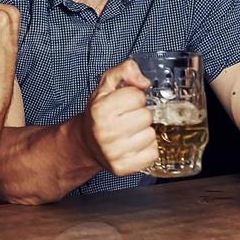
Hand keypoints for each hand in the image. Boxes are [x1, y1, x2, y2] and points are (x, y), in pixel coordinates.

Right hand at [77, 60, 156, 176]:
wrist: (86, 143)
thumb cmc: (99, 113)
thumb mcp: (107, 85)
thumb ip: (125, 70)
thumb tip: (144, 82)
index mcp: (100, 109)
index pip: (137, 96)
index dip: (134, 97)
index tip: (125, 103)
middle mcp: (105, 131)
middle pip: (146, 116)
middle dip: (140, 114)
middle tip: (128, 118)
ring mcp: (113, 152)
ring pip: (151, 135)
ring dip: (145, 132)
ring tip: (131, 132)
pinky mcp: (122, 168)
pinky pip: (152, 154)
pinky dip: (147, 149)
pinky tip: (135, 145)